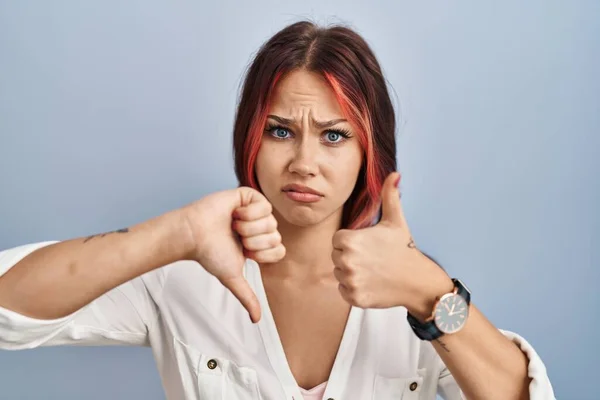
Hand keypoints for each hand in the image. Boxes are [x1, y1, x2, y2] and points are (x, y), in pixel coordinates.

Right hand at [182, 187, 284, 322]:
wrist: (195, 234)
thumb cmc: (210, 253)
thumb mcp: (233, 277)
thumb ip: (247, 297)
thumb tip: (256, 320)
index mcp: (258, 243)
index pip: (279, 249)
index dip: (264, 253)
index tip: (246, 253)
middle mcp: (259, 226)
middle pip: (276, 235)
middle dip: (255, 240)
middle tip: (236, 238)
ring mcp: (254, 210)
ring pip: (271, 220)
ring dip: (250, 227)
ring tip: (233, 226)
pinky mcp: (248, 195)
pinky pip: (263, 204)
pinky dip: (248, 212)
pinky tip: (234, 213)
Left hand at [332, 172, 450, 310]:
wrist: (417, 280)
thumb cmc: (403, 247)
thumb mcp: (395, 220)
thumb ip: (389, 195)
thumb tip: (394, 173)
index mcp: (348, 240)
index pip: (337, 241)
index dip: (351, 242)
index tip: (367, 245)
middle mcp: (346, 261)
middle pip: (336, 257)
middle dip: (350, 257)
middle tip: (372, 258)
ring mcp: (350, 281)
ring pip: (339, 274)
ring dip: (351, 273)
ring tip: (372, 270)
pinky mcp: (354, 297)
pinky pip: (344, 290)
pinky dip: (354, 289)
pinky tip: (371, 283)